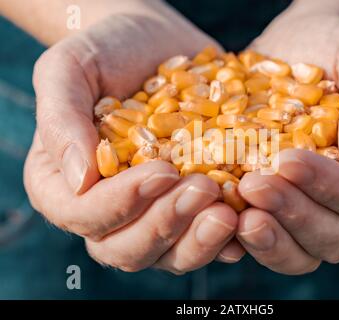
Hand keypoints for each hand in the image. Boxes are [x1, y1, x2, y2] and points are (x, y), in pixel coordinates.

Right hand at [24, 13, 242, 272]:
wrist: (155, 44)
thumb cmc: (107, 53)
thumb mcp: (71, 68)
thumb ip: (61, 120)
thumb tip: (79, 180)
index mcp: (65, 184)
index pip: (83, 214)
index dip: (121, 202)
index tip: (162, 170)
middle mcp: (107, 209)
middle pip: (126, 248)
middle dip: (166, 224)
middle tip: (203, 189)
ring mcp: (151, 213)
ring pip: (167, 255)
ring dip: (198, 240)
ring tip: (229, 212)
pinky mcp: (188, 209)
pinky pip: (203, 240)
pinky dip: (225, 240)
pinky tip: (246, 221)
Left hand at [235, 13, 338, 273]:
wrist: (294, 51)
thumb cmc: (335, 49)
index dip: (331, 188)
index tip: (287, 161)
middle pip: (338, 236)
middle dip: (294, 214)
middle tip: (253, 184)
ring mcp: (319, 214)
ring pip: (303, 253)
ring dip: (270, 239)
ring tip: (237, 213)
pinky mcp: (281, 214)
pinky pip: (269, 242)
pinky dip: (245, 240)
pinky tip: (221, 218)